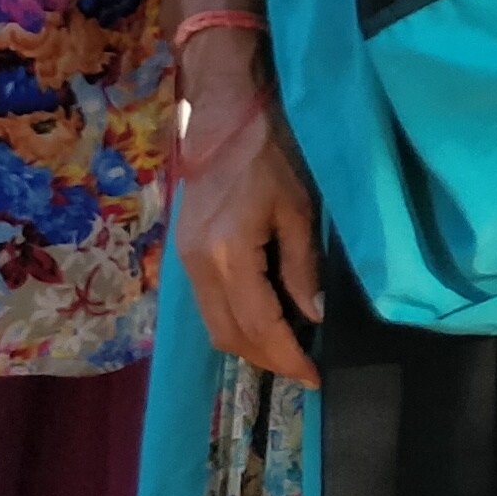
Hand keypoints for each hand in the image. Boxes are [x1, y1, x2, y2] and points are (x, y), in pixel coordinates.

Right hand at [173, 46, 324, 385]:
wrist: (223, 118)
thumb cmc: (268, 156)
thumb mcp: (297, 211)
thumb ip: (301, 269)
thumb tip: (311, 318)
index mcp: (227, 255)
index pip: (258, 326)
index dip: (286, 357)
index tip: (313, 377)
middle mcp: (197, 266)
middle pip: (228, 336)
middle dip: (267, 360)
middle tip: (304, 368)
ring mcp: (184, 260)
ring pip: (214, 325)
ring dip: (249, 345)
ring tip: (287, 350)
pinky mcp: (183, 253)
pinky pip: (207, 305)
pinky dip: (235, 322)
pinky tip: (263, 319)